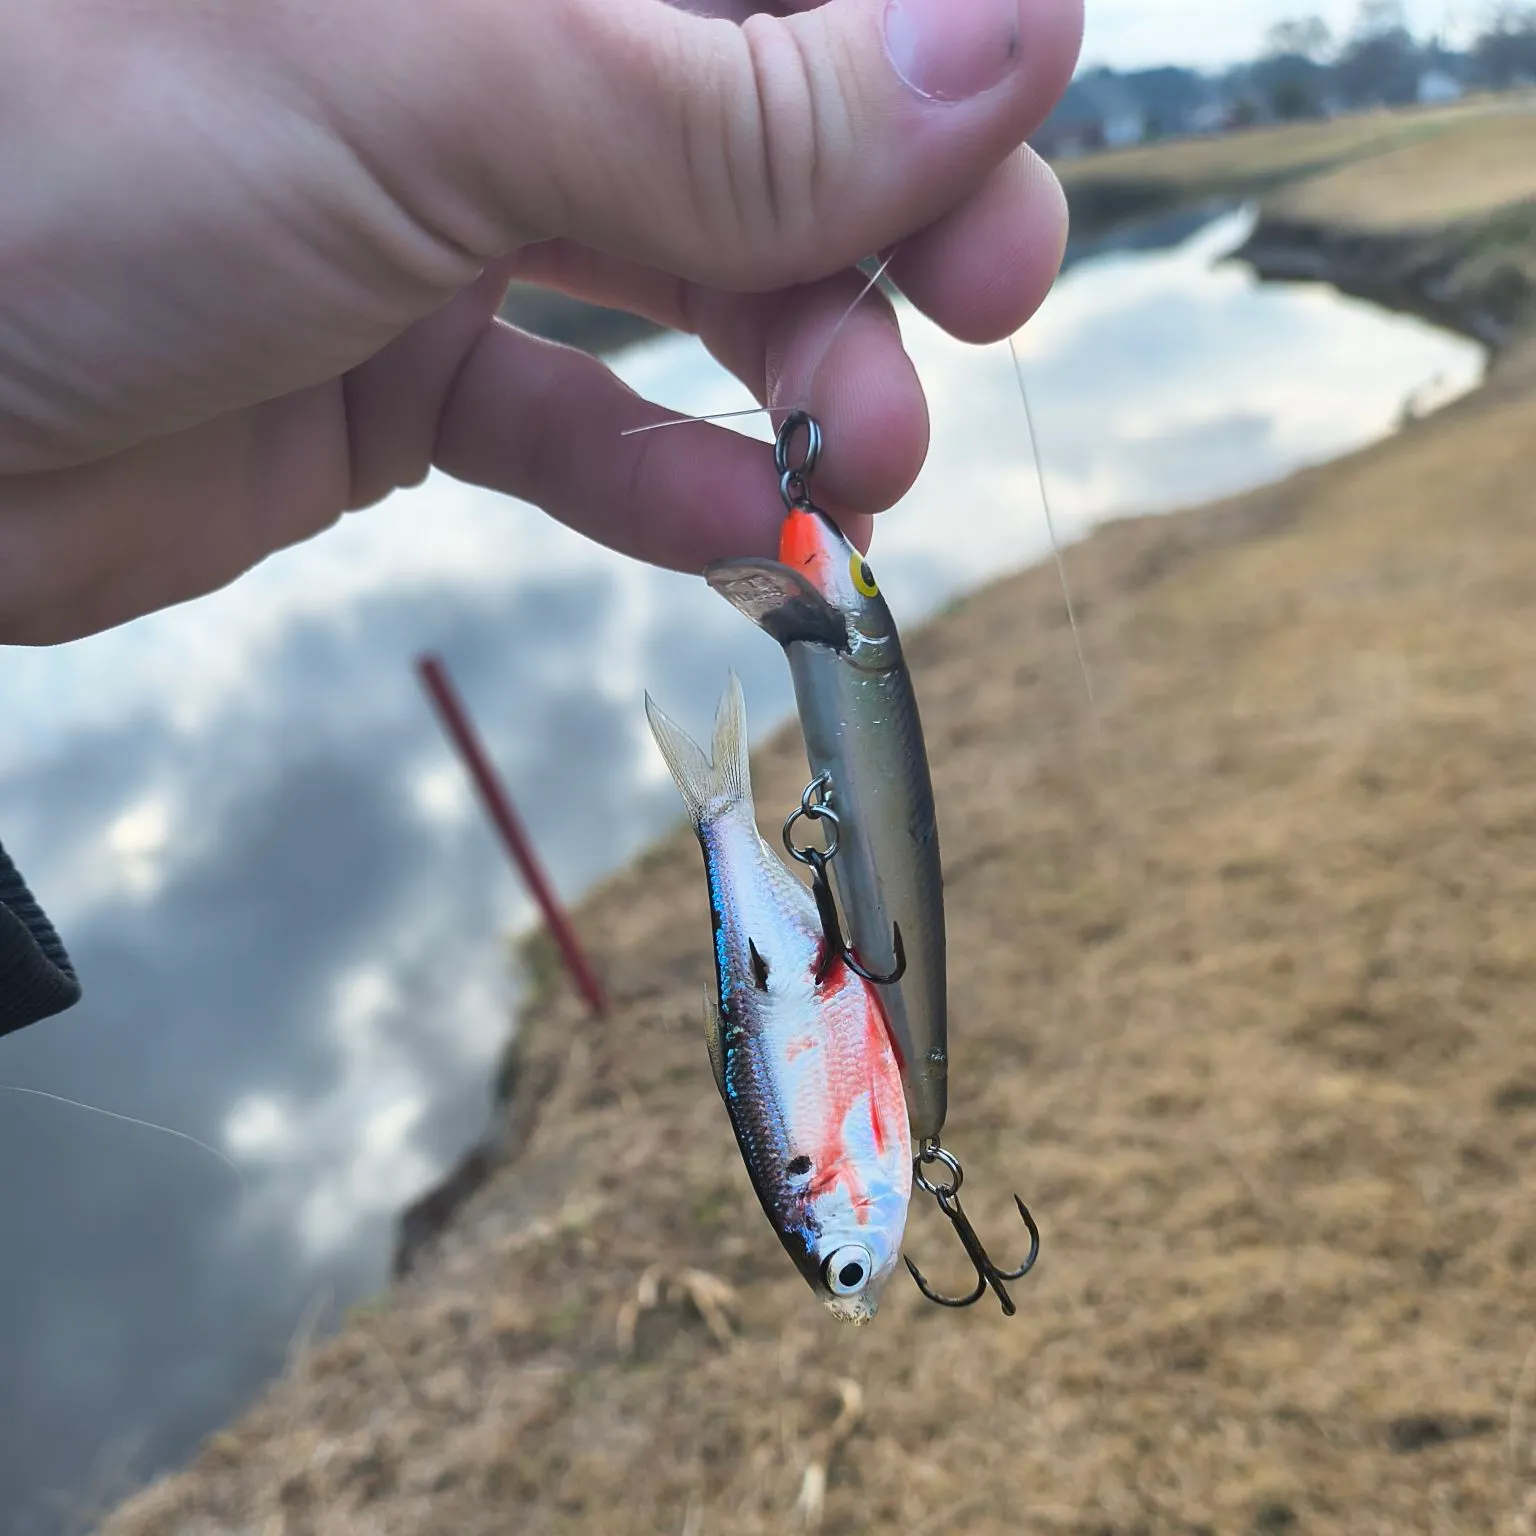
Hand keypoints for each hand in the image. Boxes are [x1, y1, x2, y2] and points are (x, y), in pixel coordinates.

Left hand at [0, 0, 1080, 643]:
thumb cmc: (59, 158)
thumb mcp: (432, 93)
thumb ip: (719, 94)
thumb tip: (1005, 40)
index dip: (920, 25)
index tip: (1010, 117)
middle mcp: (488, 41)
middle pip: (763, 97)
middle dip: (895, 202)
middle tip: (988, 295)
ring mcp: (444, 206)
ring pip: (691, 272)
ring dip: (804, 370)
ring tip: (862, 465)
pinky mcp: (398, 368)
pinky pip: (571, 420)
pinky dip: (661, 478)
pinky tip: (733, 528)